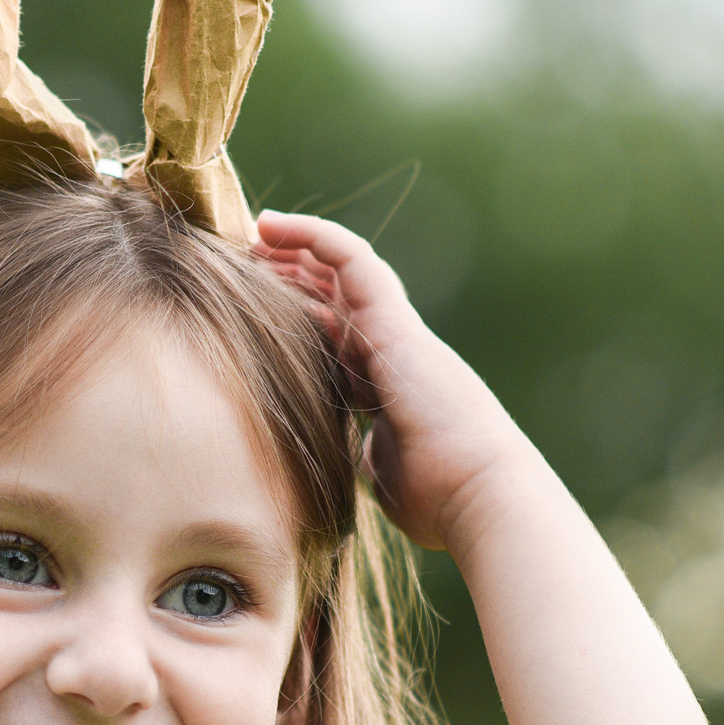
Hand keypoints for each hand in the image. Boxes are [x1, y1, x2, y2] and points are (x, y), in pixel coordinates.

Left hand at [253, 211, 514, 552]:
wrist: (477, 495)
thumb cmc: (436, 498)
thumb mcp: (381, 471)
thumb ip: (363, 452)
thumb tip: (345, 457)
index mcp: (384, 386)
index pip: (337, 334)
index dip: (300, 314)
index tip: (254, 307)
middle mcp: (391, 350)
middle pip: (337, 295)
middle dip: (294, 274)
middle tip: (246, 259)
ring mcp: (395, 332)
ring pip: (343, 269)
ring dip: (299, 246)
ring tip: (258, 230)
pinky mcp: (394, 322)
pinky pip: (352, 260)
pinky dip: (314, 235)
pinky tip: (275, 225)